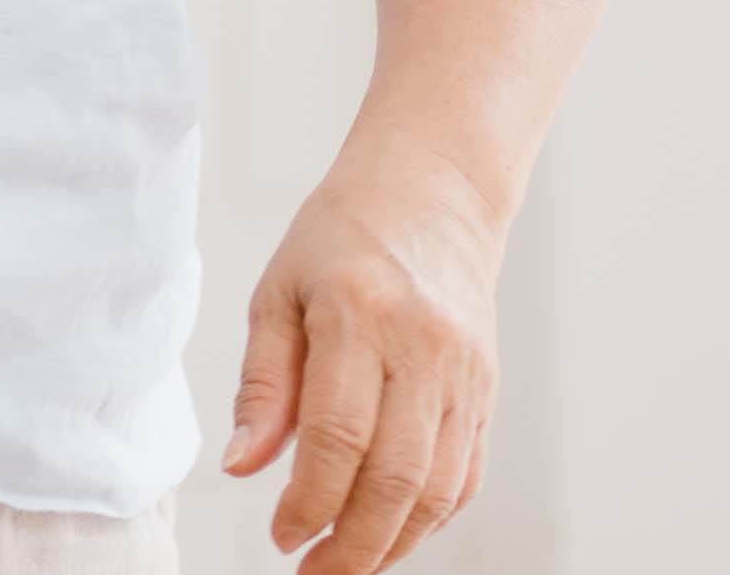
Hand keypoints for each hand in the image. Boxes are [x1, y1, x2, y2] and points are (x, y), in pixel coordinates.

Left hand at [223, 161, 504, 574]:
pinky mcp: (487, 392)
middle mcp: (424, 349)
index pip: (338, 437)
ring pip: (438, 489)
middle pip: (396, 478)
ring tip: (347, 564)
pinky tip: (391, 534)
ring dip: (393, 543)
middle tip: (313, 574)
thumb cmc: (339, 240)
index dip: (309, 502)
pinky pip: (465, 476)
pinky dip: (430, 518)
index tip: (281, 538)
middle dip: (353, 545)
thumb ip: (262, 385)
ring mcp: (466, 375)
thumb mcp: (278, 293)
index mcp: (359, 315)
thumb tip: (241, 467)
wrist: (432, 193)